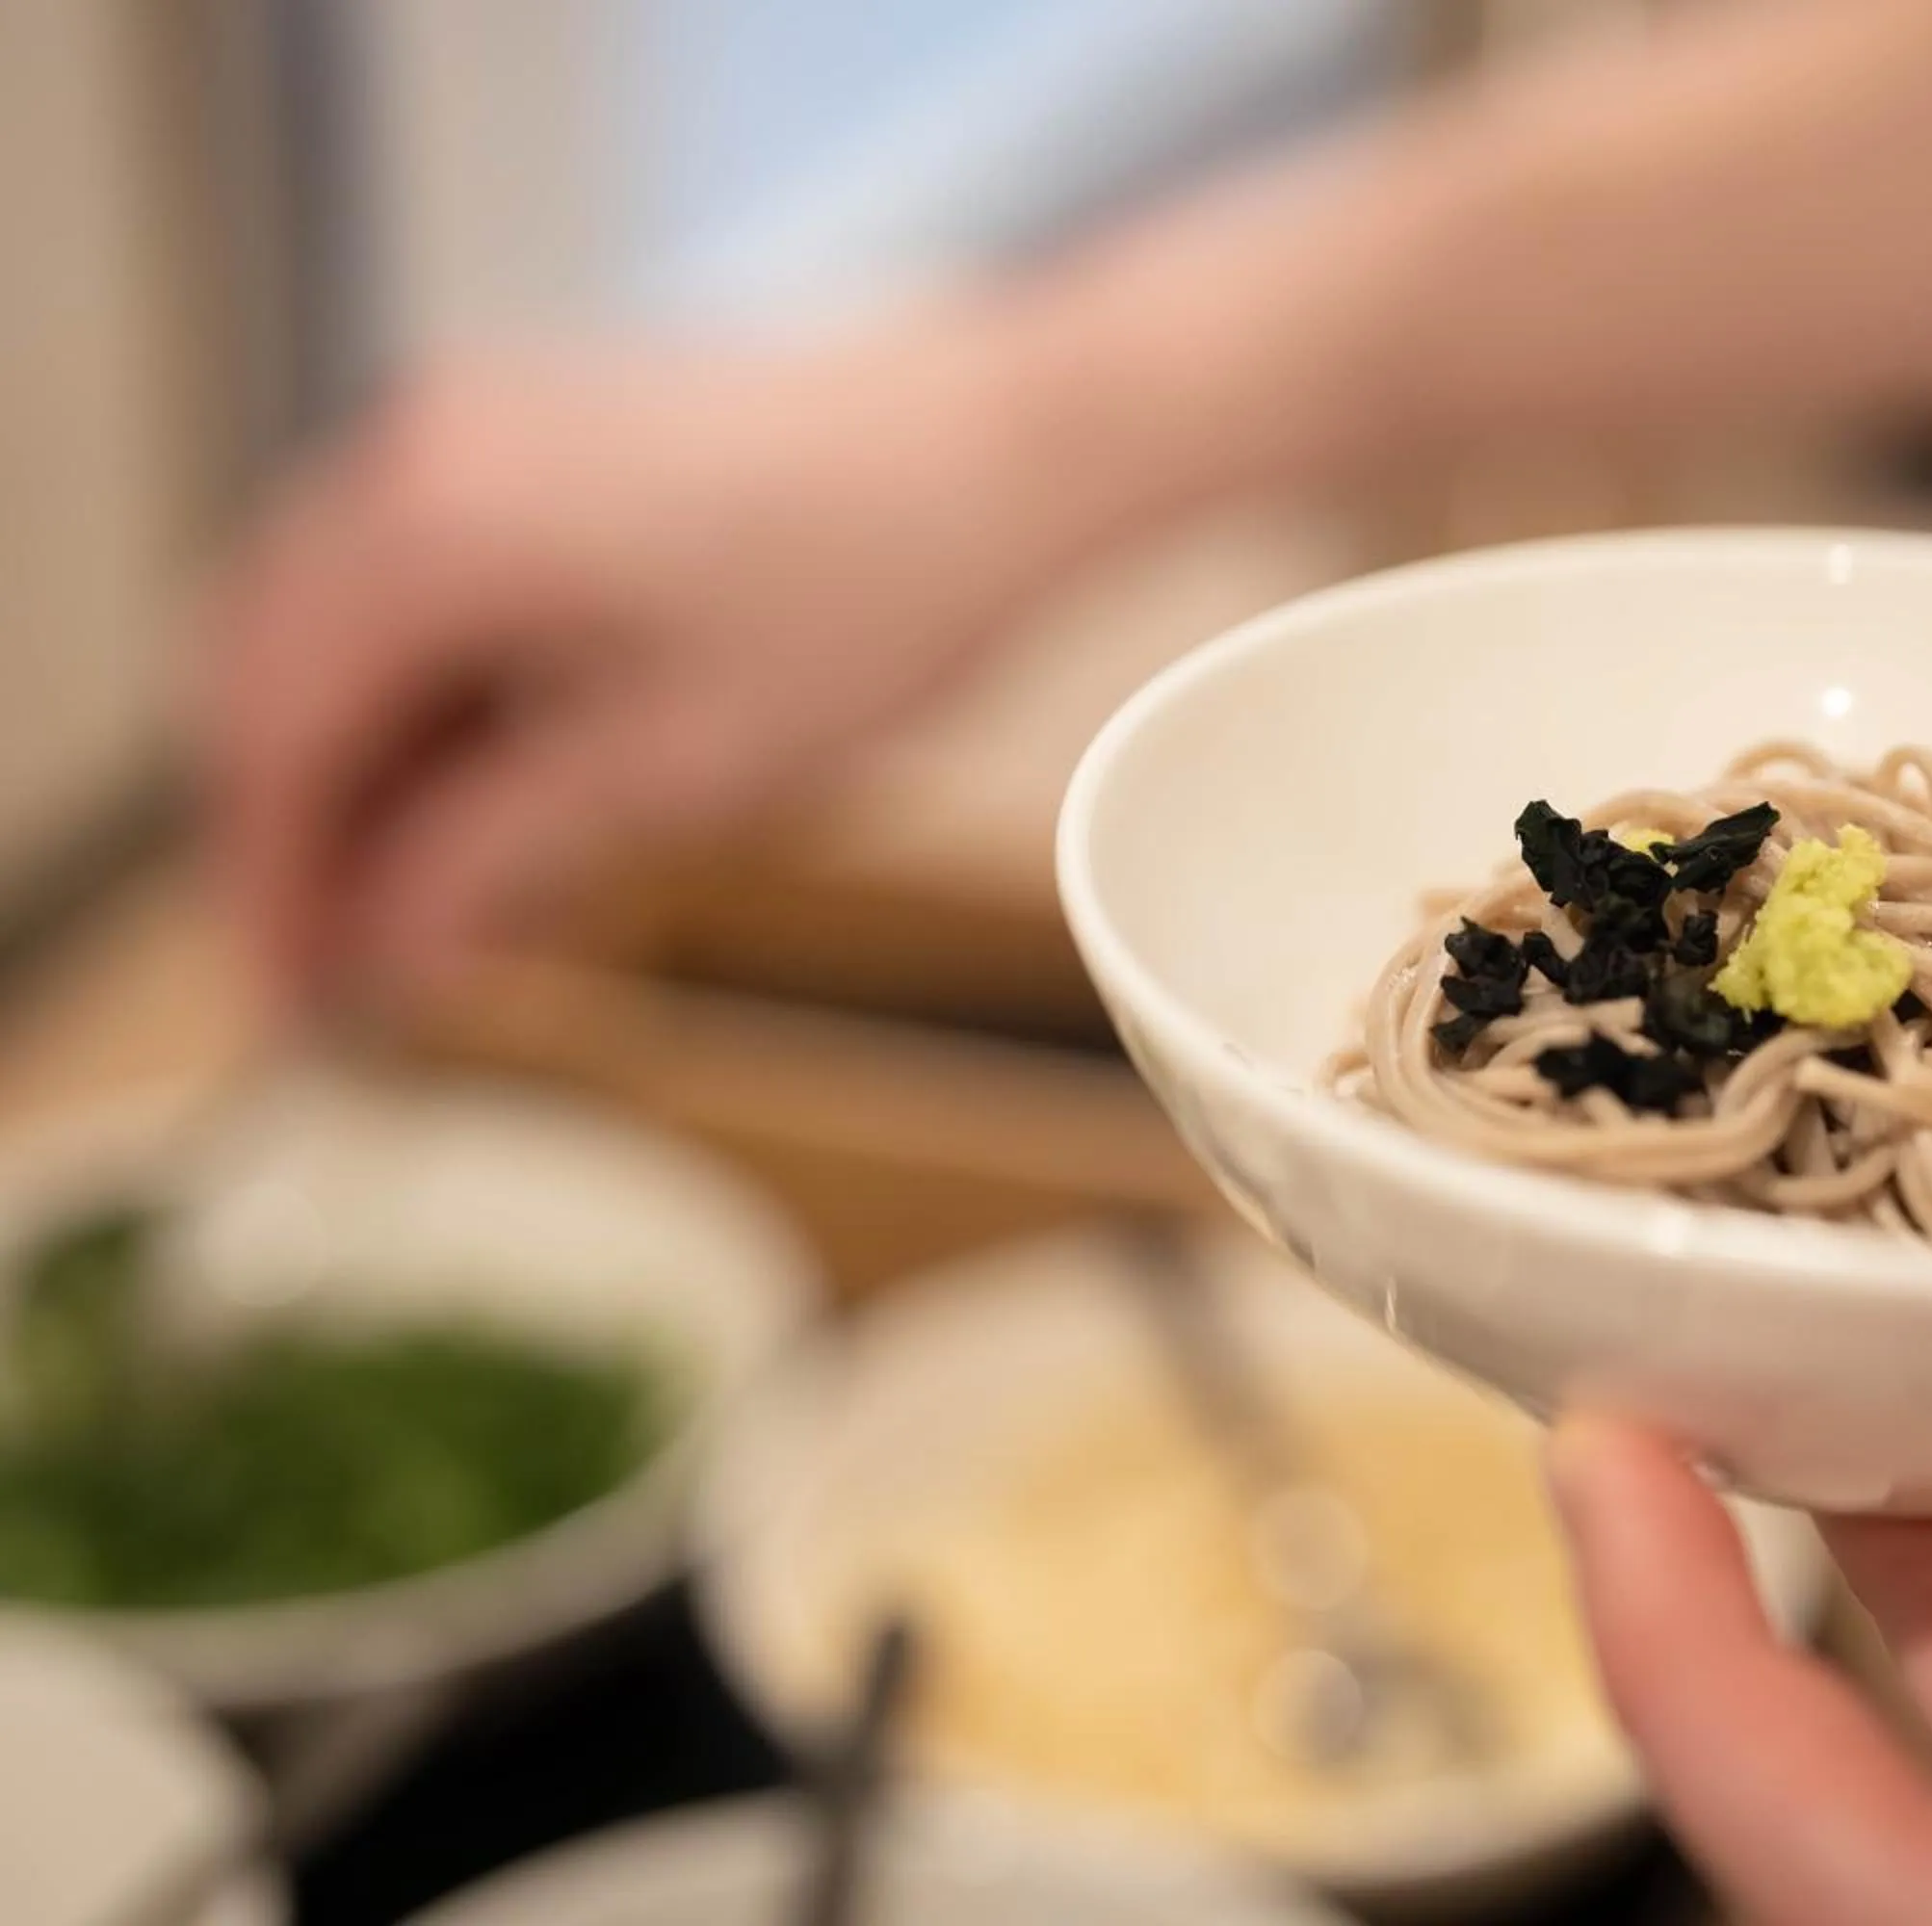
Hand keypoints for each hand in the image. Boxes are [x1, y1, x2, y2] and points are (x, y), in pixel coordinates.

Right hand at [202, 310, 1137, 1003]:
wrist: (1013, 446)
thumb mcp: (671, 771)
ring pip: (342, 621)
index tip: (297, 1000)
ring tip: (434, 897)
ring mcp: (476, 421)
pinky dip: (433, 685)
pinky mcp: (542, 427)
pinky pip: (426, 569)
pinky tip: (496, 786)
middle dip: (303, 826)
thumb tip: (389, 946)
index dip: (272, 887)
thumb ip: (495, 859)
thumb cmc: (878, 585)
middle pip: (272, 671)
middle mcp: (417, 448)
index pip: (273, 738)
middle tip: (353, 965)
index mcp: (427, 531)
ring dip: (366, 759)